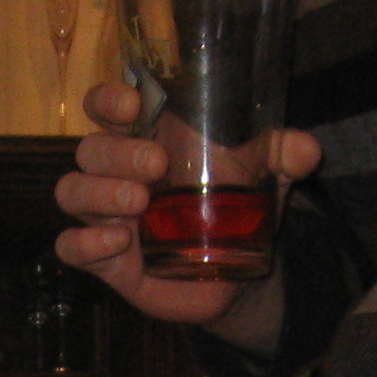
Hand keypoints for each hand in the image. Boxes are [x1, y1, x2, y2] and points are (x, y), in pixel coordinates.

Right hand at [53, 83, 321, 354]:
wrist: (237, 277)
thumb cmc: (238, 209)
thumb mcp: (266, 179)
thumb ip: (283, 158)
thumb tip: (307, 150)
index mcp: (143, 138)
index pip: (105, 106)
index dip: (109, 99)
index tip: (136, 102)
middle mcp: (115, 173)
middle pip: (90, 149)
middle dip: (118, 152)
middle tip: (157, 164)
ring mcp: (105, 216)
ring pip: (70, 191)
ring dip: (99, 192)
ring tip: (138, 204)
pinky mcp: (104, 260)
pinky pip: (69, 247)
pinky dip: (85, 243)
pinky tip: (118, 243)